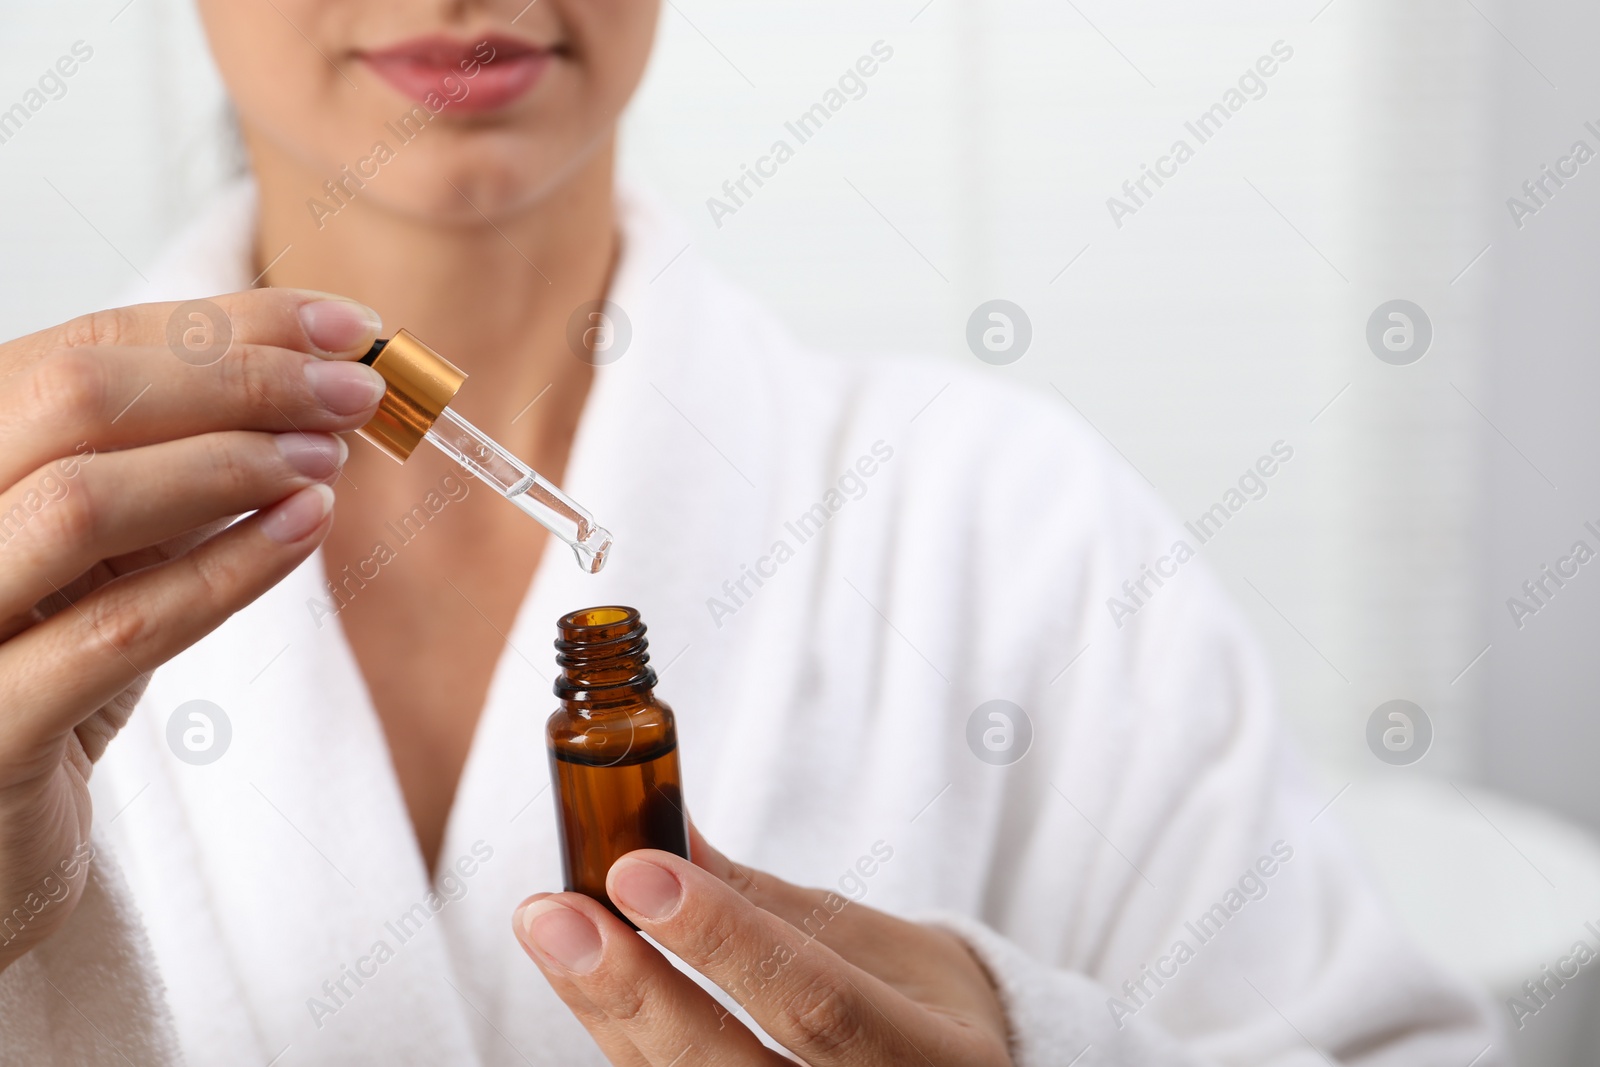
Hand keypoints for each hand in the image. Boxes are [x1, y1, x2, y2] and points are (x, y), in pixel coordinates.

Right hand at [0, 289, 385, 971]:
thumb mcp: (110, 548)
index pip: (86, 347)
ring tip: (331, 460)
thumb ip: (179, 462)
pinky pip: (119, 630)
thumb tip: (318, 383)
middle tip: (357, 394)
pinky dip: (227, 570)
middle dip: (241, 380)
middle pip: (79, 398)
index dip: (229, 326)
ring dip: (232, 466)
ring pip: (83, 501)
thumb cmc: (53, 666)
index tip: (349, 330)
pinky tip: (305, 531)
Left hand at [513, 825, 1012, 1064]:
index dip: (723, 941)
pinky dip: (625, 1038)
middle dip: (634, 989)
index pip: (819, 1005)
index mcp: (939, 1064)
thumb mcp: (873, 943)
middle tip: (556, 914)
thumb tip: (663, 829)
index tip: (638, 870)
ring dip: (608, 1011)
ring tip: (553, 931)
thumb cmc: (920, 1004)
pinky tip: (588, 982)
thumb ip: (766, 905)